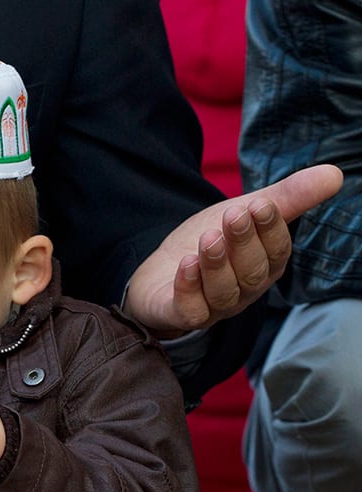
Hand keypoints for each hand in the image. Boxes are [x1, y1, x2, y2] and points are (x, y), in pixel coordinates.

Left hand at [125, 164, 342, 336]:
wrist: (159, 273)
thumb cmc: (209, 242)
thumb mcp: (243, 213)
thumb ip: (285, 198)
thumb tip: (335, 173)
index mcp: (264, 267)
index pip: (277, 253)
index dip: (271, 229)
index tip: (260, 204)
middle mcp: (243, 291)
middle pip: (252, 273)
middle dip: (244, 243)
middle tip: (233, 215)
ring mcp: (213, 306)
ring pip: (223, 292)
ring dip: (217, 264)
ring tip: (208, 238)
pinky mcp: (181, 314)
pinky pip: (191, 310)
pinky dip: (189, 288)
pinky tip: (185, 264)